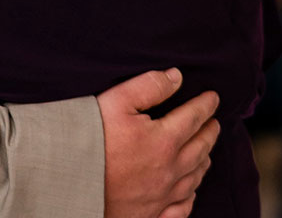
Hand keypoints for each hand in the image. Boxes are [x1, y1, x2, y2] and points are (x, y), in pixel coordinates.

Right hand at [98, 69, 219, 217]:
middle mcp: (169, 171)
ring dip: (204, 161)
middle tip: (214, 122)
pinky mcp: (149, 215)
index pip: (194, 118)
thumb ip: (149, 86)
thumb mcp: (116, 101)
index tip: (213, 98)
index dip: (206, 106)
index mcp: (164, 141)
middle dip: (209, 132)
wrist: (66, 182)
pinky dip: (190, 197)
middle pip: (200, 148)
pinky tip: (190, 192)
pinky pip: (181, 208)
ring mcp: (160, 197)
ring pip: (194, 178)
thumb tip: (176, 77)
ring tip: (206, 151)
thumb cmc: (88, 139)